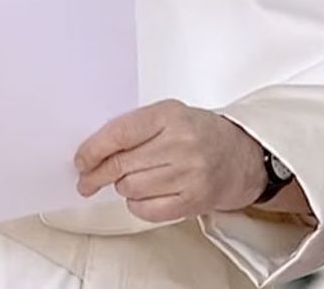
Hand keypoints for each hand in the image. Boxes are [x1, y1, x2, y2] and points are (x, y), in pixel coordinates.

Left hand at [74, 99, 266, 222]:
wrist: (243, 157)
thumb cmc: (201, 134)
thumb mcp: (170, 115)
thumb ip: (135, 127)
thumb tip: (93, 150)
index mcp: (170, 115)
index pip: (119, 133)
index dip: (93, 149)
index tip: (80, 160)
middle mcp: (180, 144)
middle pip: (121, 164)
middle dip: (96, 174)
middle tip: (86, 181)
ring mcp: (188, 174)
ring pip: (131, 188)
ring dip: (122, 187)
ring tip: (129, 180)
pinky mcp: (193, 201)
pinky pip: (147, 209)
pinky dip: (137, 204)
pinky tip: (143, 195)